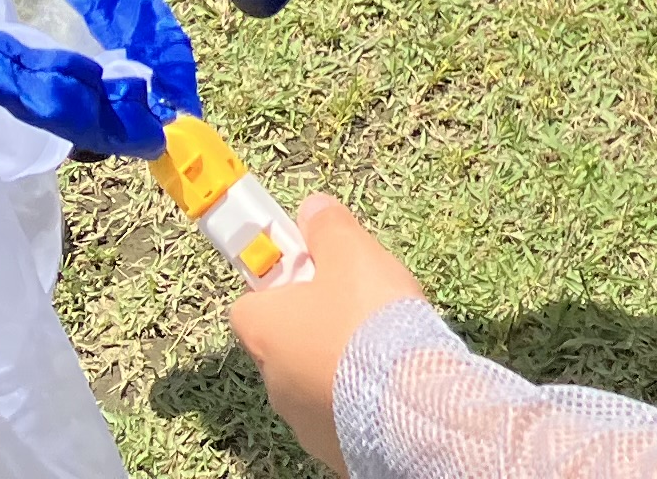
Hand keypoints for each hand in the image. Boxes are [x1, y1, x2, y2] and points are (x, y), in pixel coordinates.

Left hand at [227, 194, 424, 477]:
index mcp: (264, 330)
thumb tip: (313, 209)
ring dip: (336, 361)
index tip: (311, 269)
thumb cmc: (369, 324)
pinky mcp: (333, 446)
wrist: (407, 404)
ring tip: (380, 345)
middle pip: (282, 340)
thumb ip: (328, 228)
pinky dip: (356, 395)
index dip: (279, 281)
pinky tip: (388, 380)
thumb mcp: (352, 254)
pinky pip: (338, 411)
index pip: (249, 301)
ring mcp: (301, 417)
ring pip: (312, 378)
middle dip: (314, 321)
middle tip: (355, 303)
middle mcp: (272, 379)